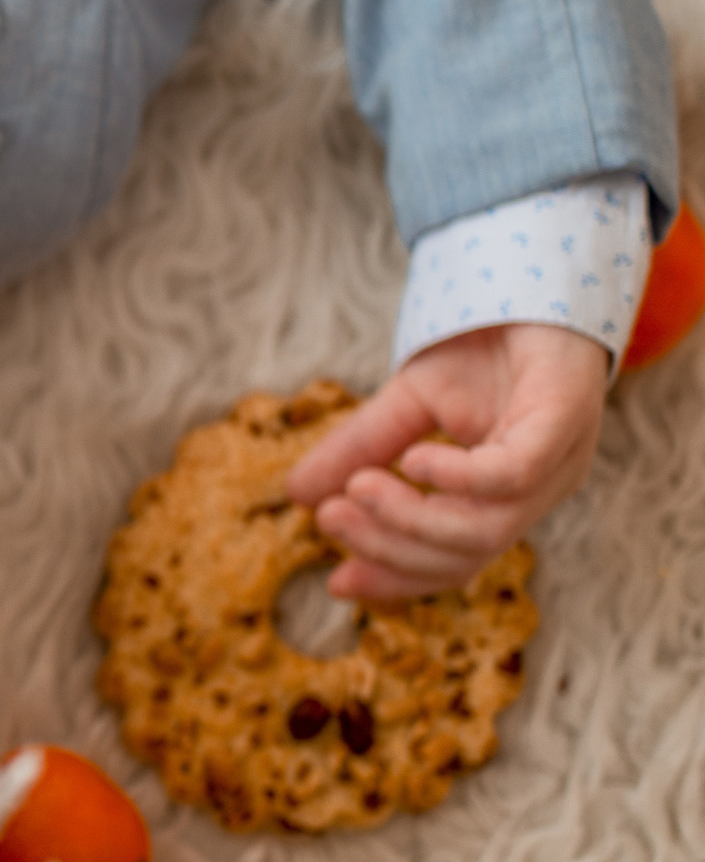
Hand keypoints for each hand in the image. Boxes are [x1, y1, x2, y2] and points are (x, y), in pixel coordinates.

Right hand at [285, 324, 606, 602]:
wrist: (529, 278)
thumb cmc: (483, 347)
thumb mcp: (404, 405)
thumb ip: (359, 450)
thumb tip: (296, 494)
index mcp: (502, 497)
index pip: (454, 561)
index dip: (396, 579)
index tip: (335, 584)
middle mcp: (536, 492)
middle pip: (466, 554)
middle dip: (390, 546)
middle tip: (329, 517)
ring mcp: (558, 460)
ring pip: (487, 529)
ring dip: (411, 517)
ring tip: (357, 486)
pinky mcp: (567, 420)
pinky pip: (512, 474)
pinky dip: (458, 479)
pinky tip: (414, 461)